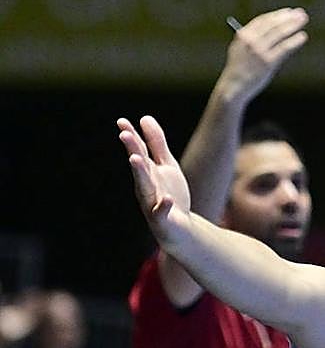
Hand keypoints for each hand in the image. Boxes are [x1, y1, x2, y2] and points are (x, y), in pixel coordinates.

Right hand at [118, 115, 192, 241]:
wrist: (181, 230)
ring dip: (140, 173)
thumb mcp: (166, 166)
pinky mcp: (162, 220)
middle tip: (125, 134)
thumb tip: (144, 117)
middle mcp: (146, 186)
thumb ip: (156, 144)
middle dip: (133, 150)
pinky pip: (161, 213)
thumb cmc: (170, 195)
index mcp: (147, 173)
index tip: (122, 121)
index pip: (138, 152)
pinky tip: (167, 199)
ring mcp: (152, 203)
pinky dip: (163, 206)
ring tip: (135, 159)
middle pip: (139, 166)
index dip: (131, 136)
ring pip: (144, 188)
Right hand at [218, 8, 308, 104]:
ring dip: (293, 25)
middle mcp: (251, 40)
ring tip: (303, 20)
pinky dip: (294, 41)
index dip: (276, 15)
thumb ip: (253, 38)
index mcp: (242, 35)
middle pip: (273, 24)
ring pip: (280, 33)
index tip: (287, 12)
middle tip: (300, 13)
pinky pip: (284, 48)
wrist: (234, 86)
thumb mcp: (240, 49)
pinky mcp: (268, 62)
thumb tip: (273, 30)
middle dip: (288, 17)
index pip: (262, 20)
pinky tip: (302, 36)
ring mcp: (260, 51)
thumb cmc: (239, 69)